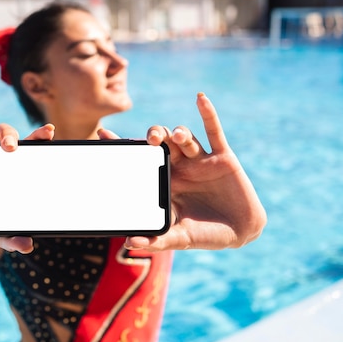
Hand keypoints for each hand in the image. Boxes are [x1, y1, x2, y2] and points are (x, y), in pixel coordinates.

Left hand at [99, 93, 266, 250]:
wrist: (240, 233)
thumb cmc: (205, 234)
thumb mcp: (179, 237)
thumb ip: (157, 240)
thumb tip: (128, 244)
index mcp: (163, 180)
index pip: (139, 158)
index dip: (121, 144)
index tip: (102, 132)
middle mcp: (179, 166)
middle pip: (160, 142)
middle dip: (153, 136)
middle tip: (148, 139)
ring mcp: (200, 160)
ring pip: (184, 137)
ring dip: (178, 132)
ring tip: (174, 136)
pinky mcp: (222, 157)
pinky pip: (214, 131)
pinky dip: (208, 113)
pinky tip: (200, 98)